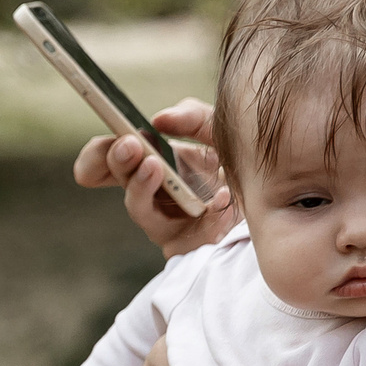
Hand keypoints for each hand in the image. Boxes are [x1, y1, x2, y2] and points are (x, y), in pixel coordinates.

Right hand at [70, 99, 234, 257]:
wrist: (269, 198)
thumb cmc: (238, 165)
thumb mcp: (219, 133)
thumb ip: (193, 118)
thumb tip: (159, 119)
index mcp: (150, 164)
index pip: (106, 163)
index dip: (96, 156)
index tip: (110, 141)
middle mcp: (151, 195)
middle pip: (120, 181)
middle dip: (118, 162)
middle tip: (130, 145)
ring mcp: (166, 224)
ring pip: (140, 211)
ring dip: (141, 187)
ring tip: (154, 166)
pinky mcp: (189, 247)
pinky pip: (188, 237)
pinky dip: (207, 217)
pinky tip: (222, 198)